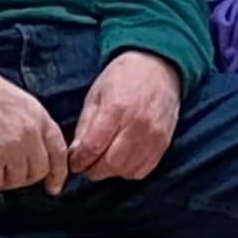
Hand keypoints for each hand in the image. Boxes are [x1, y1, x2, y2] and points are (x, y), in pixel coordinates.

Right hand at [0, 62, 68, 193]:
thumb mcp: (22, 103)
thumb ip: (36, 128)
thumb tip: (41, 157)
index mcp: (39, 117)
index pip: (58, 152)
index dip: (58, 173)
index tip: (53, 186)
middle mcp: (30, 132)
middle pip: (38, 171)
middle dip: (25, 176)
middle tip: (8, 168)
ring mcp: (12, 145)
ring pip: (17, 180)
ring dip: (4, 178)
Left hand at [68, 51, 180, 181]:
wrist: (158, 66)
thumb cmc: (123, 77)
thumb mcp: (96, 94)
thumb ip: (85, 125)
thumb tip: (75, 153)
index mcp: (116, 109)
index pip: (92, 148)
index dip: (79, 160)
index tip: (74, 162)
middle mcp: (137, 125)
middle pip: (109, 164)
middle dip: (93, 169)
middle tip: (87, 164)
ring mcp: (153, 136)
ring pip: (126, 171)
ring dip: (111, 171)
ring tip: (103, 160)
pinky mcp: (163, 143)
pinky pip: (142, 170)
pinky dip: (129, 170)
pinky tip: (122, 159)